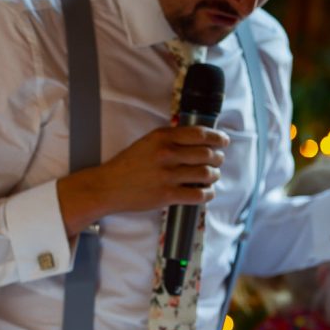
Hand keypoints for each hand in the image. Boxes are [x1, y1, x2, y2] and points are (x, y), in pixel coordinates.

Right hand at [57, 125, 228, 236]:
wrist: (107, 187)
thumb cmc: (126, 166)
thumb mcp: (146, 143)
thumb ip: (170, 140)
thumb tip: (198, 141)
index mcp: (162, 137)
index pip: (200, 134)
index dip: (217, 138)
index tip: (222, 142)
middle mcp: (166, 154)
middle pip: (207, 154)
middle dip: (217, 158)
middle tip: (217, 161)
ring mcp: (167, 176)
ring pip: (206, 174)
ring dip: (213, 176)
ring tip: (211, 177)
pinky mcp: (166, 195)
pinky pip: (198, 194)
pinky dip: (207, 194)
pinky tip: (206, 192)